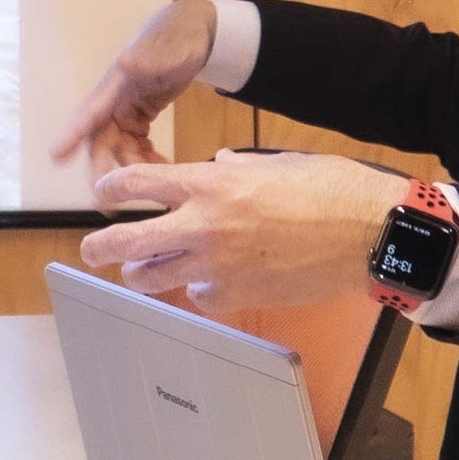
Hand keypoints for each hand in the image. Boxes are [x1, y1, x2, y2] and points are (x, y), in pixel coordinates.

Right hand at [51, 0, 222, 172]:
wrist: (193, 35)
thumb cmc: (176, 38)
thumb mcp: (166, 50)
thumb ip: (147, 59)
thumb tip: (129, 64)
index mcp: (115, 84)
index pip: (89, 112)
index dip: (72, 134)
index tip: (55, 155)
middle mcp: (113, 101)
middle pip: (101, 141)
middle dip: (106, 170)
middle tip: (113, 199)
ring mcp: (124, 110)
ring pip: (117, 149)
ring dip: (130, 168)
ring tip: (156, 181)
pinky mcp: (138, 116)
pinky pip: (134, 146)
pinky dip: (144, 160)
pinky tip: (163, 168)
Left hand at [75, 151, 409, 309]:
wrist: (368, 234)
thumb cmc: (329, 191)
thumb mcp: (274, 162)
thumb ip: (235, 167)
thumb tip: (216, 166)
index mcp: (209, 184)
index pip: (137, 183)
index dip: (112, 189)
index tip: (104, 193)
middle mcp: (203, 224)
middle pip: (128, 241)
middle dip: (100, 246)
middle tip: (90, 250)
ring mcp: (217, 264)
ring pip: (154, 277)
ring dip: (142, 274)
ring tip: (139, 272)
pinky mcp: (237, 295)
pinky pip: (199, 297)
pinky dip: (199, 291)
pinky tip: (210, 282)